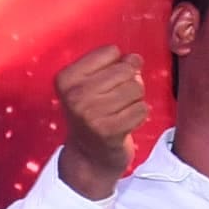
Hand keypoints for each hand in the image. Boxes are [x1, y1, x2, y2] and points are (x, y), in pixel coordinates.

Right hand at [53, 47, 147, 198]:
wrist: (88, 156)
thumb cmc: (94, 113)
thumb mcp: (89, 84)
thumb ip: (113, 64)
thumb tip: (135, 60)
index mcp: (66, 78)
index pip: (111, 52)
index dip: (116, 65)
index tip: (104, 83)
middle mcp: (75, 95)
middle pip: (126, 69)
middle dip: (129, 82)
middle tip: (115, 99)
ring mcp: (90, 114)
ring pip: (136, 88)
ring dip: (135, 99)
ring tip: (120, 111)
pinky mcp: (109, 131)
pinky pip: (142, 109)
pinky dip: (139, 115)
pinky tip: (125, 123)